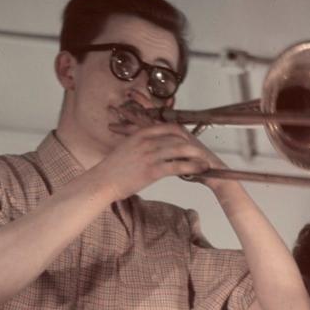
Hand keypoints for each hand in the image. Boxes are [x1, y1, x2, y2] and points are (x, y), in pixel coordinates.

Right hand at [93, 121, 220, 199]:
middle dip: (192, 146)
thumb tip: (152, 147)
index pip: (168, 128)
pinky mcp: (152, 170)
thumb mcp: (127, 149)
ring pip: (180, 151)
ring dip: (196, 156)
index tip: (191, 140)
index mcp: (141, 134)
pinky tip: (200, 170)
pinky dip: (192, 167)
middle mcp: (146, 141)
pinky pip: (177, 166)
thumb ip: (141, 144)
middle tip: (202, 152)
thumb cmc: (114, 169)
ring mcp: (150, 154)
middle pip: (177, 138)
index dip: (183, 134)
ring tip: (206, 162)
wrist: (103, 181)